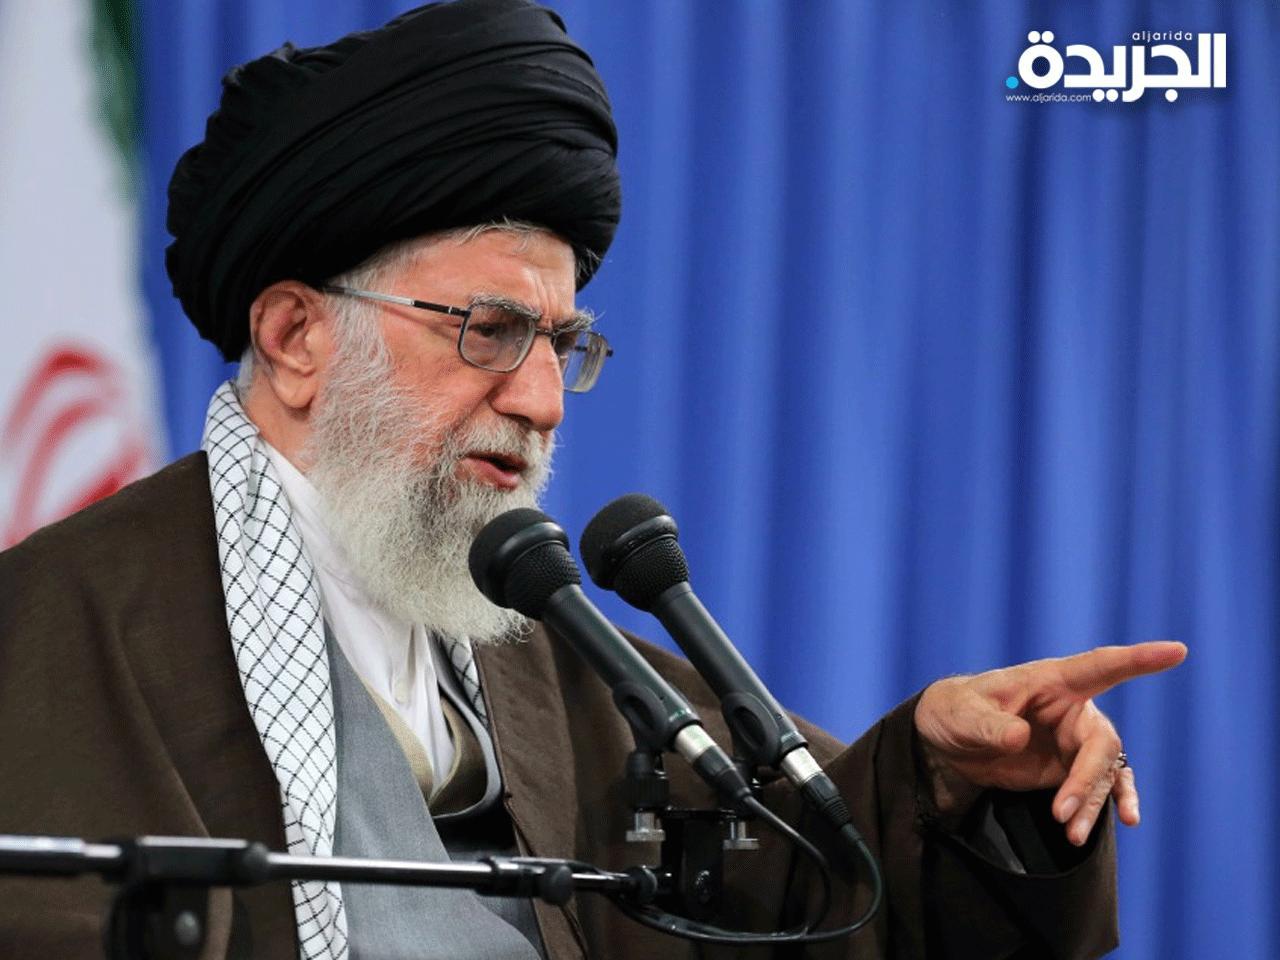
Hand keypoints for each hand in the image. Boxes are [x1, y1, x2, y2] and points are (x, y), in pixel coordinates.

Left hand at [913, 641, 1186, 844]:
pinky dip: (1109, 803)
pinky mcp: (1068, 768)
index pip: (1101, 666)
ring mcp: (1073, 740)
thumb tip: (1019, 738)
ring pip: (1101, 772)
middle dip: (1087, 780)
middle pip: (1100, 743)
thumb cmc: (955, 711)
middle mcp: (1072, 708)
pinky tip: (1124, 820)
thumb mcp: (964, 715)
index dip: (1138, 659)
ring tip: (1071, 835)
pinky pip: (1102, 785)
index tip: (1177, 651)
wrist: (946, 742)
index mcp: (1051, 680)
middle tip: (1061, 814)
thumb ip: (990, 725)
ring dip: (1091, 804)